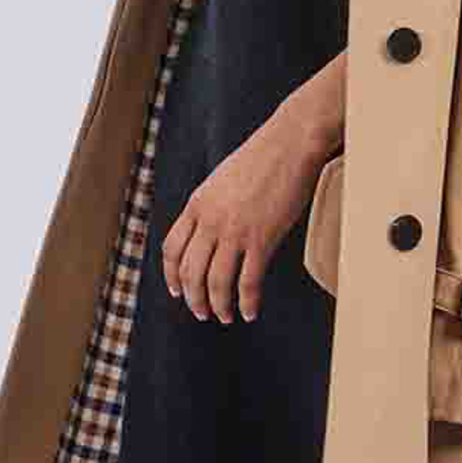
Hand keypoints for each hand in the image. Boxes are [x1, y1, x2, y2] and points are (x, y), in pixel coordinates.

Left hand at [161, 105, 332, 322]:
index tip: (177, 291)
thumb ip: (211, 206)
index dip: (172, 276)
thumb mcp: (221, 180)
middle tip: (201, 312)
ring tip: (225, 317)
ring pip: (216, 282)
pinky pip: (248, 281)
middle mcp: (210, 221)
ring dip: (218, 306)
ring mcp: (235, 231)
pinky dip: (247, 302)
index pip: (171, 249)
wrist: (290, 144)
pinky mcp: (262, 239)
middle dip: (194, 299)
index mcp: (197, 205)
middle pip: (190, 272)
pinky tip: (250, 311)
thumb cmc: (262, 158)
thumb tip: (209, 230)